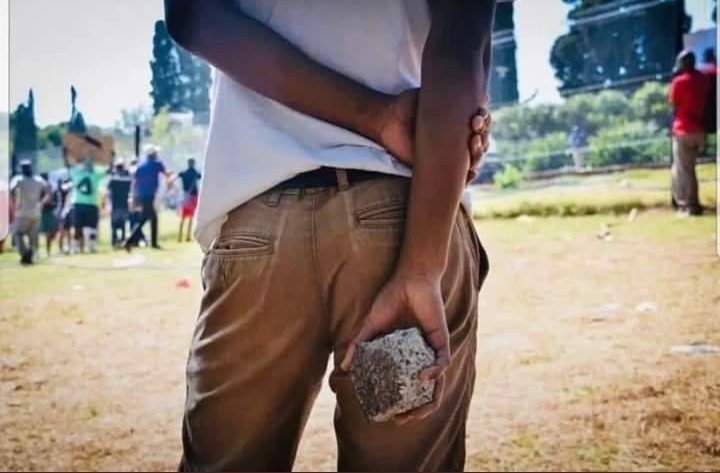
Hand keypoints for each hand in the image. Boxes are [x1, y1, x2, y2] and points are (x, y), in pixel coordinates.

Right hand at [340, 273, 449, 424]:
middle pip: (424, 393)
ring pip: (437, 384)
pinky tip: (422, 378)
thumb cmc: (391, 299)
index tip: (387, 416)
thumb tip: (344, 367)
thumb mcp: (371, 325)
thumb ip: (358, 345)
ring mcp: (431, 350)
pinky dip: (434, 372)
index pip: (405, 387)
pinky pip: (442, 362)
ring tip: (415, 412)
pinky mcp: (441, 340)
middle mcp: (419, 357)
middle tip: (401, 420)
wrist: (410, 278)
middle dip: (416, 412)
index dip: (399, 404)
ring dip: (429, 401)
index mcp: (404, 357)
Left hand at [376, 89, 490, 183]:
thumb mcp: (434, 95)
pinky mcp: (438, 171)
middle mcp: (458, 140)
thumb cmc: (409, 105)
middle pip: (483, 142)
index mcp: (460, 124)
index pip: (483, 125)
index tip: (478, 115)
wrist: (388, 120)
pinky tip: (472, 171)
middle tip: (475, 125)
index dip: (486, 121)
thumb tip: (483, 95)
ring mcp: (449, 156)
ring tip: (473, 142)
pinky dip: (468, 177)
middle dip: (484, 134)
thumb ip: (456, 95)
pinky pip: (459, 179)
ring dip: (479, 152)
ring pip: (475, 159)